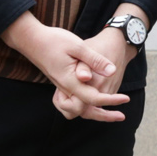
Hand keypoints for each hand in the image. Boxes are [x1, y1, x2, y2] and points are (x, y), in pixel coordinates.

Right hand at [0, 13, 128, 121]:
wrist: (31, 40)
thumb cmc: (54, 40)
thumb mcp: (78, 46)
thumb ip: (94, 60)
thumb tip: (111, 72)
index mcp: (70, 81)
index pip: (93, 98)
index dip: (111, 100)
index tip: (125, 98)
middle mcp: (65, 88)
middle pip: (84, 111)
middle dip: (103, 115)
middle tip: (121, 116)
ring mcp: (62, 87)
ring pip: (77, 109)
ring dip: (95, 112)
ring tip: (112, 113)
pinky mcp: (62, 84)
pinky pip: (75, 101)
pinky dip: (87, 105)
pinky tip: (99, 98)